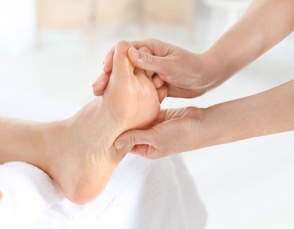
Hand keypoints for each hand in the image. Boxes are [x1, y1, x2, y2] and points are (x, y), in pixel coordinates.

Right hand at [93, 39, 217, 97]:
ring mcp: (147, 72)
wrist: (207, 78)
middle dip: (107, 77)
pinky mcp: (150, 84)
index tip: (103, 71)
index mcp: (149, 48)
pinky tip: (116, 105)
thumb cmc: (192, 67)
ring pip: (125, 79)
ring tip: (101, 98)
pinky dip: (126, 95)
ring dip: (114, 88)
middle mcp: (145, 59)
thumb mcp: (171, 65)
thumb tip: (129, 54)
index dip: (111, 60)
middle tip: (96, 89)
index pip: (123, 51)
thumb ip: (150, 61)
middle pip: (120, 66)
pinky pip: (135, 89)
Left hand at [113, 107, 204, 157]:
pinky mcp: (161, 115)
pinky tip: (132, 93)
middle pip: (132, 129)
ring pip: (139, 117)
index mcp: (147, 150)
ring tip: (118, 99)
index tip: (105, 123)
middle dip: (123, 120)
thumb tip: (115, 143)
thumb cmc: (181, 136)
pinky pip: (148, 108)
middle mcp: (150, 139)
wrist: (203, 124)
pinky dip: (142, 103)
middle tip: (108, 108)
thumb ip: (136, 138)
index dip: (117, 134)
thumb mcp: (156, 138)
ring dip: (132, 109)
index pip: (126, 144)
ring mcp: (155, 126)